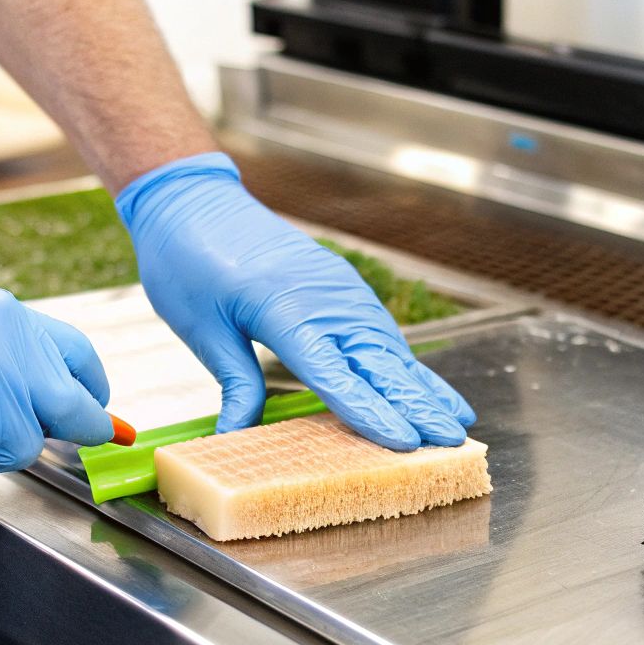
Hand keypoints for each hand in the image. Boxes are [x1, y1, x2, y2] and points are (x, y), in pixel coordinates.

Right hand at [0, 255, 113, 478]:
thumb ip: (7, 343)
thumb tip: (49, 379)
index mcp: (7, 320)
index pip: (79, 361)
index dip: (91, 392)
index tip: (96, 411)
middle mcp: (0, 360)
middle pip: (69, 414)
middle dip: (71, 430)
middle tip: (56, 436)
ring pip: (18, 449)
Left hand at [117, 152, 474, 450]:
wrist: (192, 200)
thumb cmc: (188, 261)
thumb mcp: (200, 328)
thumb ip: (234, 381)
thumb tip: (234, 437)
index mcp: (285, 309)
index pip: (335, 372)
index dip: (370, 411)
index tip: (404, 442)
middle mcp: (323, 298)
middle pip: (377, 362)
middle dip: (417, 406)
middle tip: (452, 444)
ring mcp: (338, 290)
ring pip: (388, 348)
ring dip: (422, 388)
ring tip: (454, 424)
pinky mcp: (340, 287)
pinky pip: (380, 332)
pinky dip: (407, 363)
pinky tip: (428, 388)